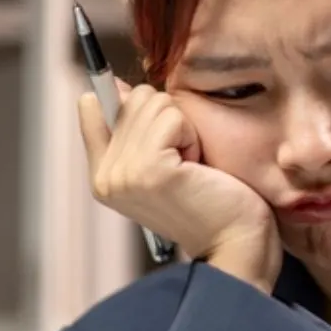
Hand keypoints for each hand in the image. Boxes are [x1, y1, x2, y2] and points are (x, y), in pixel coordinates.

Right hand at [77, 84, 281, 290]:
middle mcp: (106, 177)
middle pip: (134, 98)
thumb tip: (119, 87)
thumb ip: (136, 130)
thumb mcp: (166, 162)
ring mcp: (123, 174)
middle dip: (170, 119)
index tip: (138, 113)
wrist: (238, 243)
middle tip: (186, 161)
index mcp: (104, 177)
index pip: (93, 108)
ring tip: (192, 166)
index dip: (120, 100)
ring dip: (184, 127)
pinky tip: (197, 167)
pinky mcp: (149, 170)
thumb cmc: (214, 203)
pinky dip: (192, 135)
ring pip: (153, 103)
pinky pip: (171, 117)